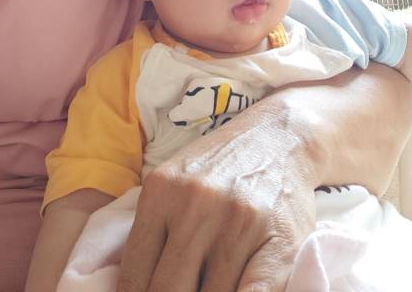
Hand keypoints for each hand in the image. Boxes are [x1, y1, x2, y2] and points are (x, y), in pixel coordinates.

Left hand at [116, 108, 316, 291]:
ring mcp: (236, 225)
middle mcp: (194, 207)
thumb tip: (129, 288)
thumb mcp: (174, 183)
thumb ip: (153, 229)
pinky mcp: (277, 242)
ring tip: (205, 289)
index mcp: (160, 193)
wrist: (281, 136)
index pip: (133, 276)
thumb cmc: (221, 167)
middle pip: (166, 291)